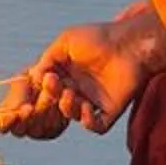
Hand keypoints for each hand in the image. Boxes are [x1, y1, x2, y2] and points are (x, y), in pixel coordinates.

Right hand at [0, 21, 151, 141]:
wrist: (131, 44)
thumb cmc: (100, 38)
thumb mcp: (67, 41)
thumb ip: (48, 58)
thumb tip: (34, 76)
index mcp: (67, 73)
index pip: (47, 88)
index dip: (41, 88)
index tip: (42, 80)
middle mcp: (79, 88)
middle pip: (56, 102)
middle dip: (51, 96)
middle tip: (55, 84)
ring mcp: (94, 100)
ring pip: (72, 115)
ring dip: (67, 108)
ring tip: (70, 94)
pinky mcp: (110, 110)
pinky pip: (96, 126)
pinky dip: (87, 122)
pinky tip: (86, 107)